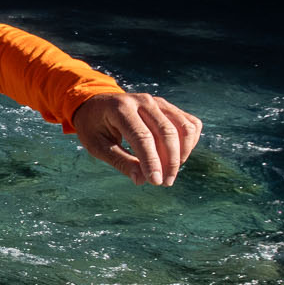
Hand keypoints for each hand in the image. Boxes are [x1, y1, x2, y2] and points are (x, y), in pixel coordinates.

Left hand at [75, 92, 202, 186]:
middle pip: (166, 132)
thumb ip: (120, 161)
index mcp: (120, 108)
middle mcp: (143, 101)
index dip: (152, 161)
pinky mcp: (168, 107)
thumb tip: (141, 180)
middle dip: (169, 162)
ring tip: (170, 172)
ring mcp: (158, 102)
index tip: (156, 182)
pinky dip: (189, 143)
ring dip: (182, 153)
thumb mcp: (97, 146)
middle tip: (164, 183)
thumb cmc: (93, 126)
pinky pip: (190, 124)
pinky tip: (177, 157)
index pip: (142, 137)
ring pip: (184, 128)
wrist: (96, 104)